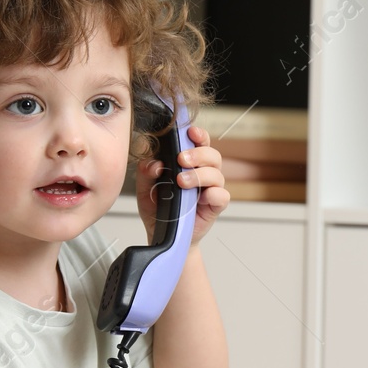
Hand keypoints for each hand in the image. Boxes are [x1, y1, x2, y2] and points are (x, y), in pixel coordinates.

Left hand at [136, 125, 228, 245]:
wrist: (163, 236)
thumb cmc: (159, 209)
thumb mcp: (145, 188)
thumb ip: (146, 172)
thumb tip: (155, 163)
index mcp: (189, 163)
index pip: (199, 142)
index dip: (198, 135)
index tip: (190, 132)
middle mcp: (203, 173)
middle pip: (212, 154)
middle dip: (198, 154)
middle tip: (182, 159)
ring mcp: (210, 190)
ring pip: (217, 173)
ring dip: (200, 174)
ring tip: (182, 181)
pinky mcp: (215, 206)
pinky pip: (222, 196)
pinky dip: (213, 194)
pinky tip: (201, 197)